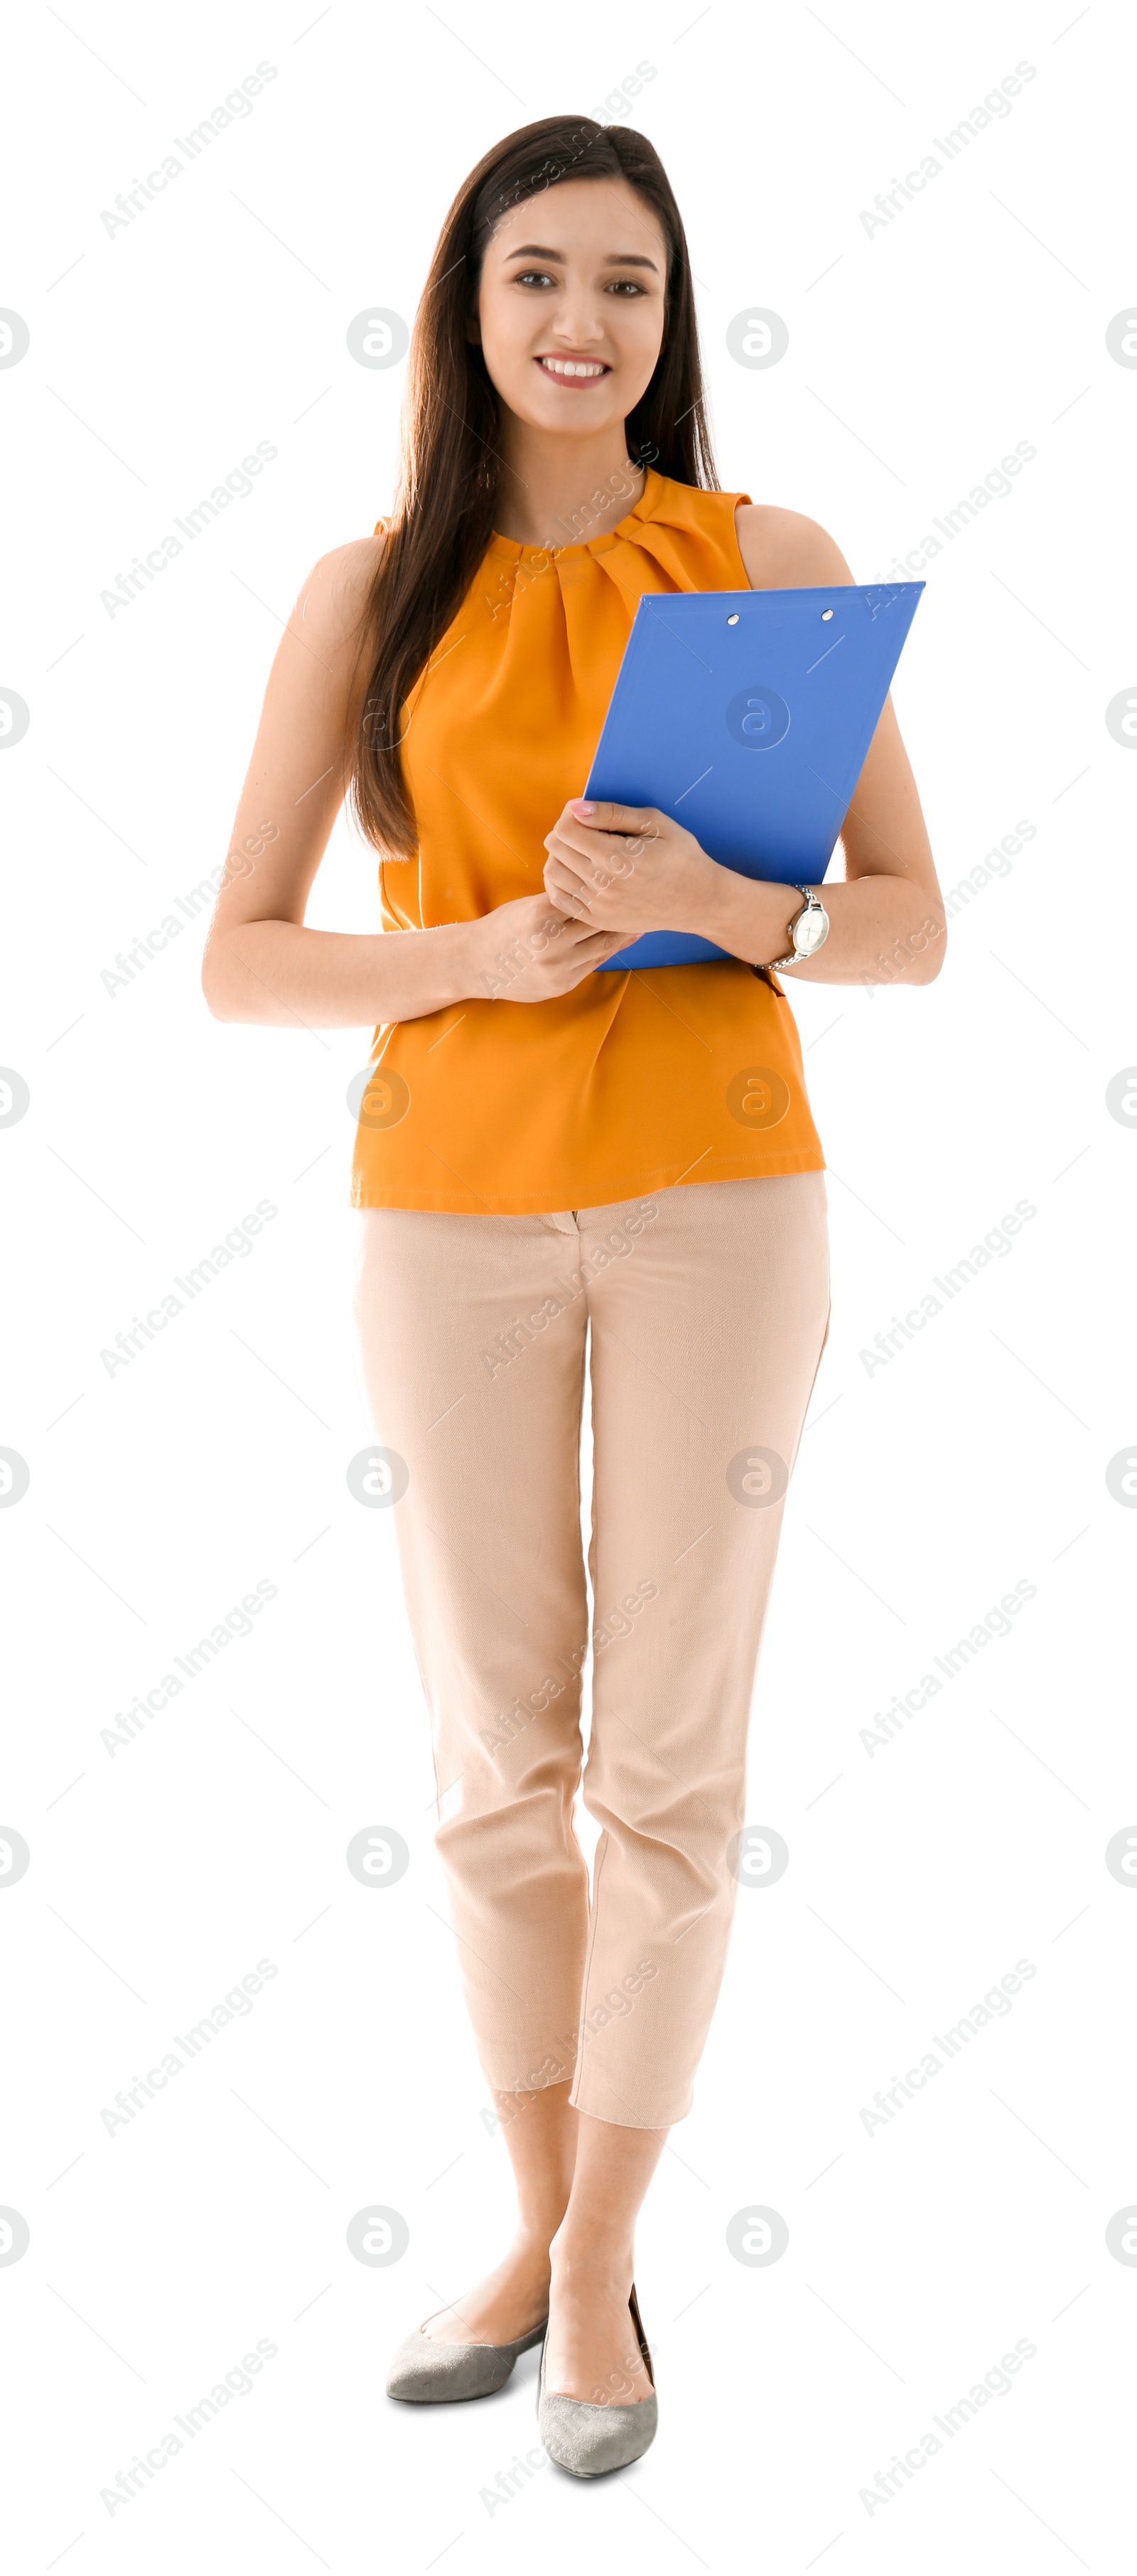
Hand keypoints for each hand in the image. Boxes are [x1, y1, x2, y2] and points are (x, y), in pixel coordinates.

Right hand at [467, 892, 628, 1002]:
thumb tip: (599, 885)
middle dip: (620, 908)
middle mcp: (550, 942)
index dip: (607, 887)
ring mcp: (557, 967)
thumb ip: (561, 900)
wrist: (476, 963)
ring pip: (601, 944)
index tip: (627, 877)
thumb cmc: (505, 927)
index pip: (585, 895)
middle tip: (644, 894)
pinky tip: (624, 938)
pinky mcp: (561, 984)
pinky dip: (609, 949)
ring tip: (641, 916)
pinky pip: (593, 963)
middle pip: (597, 920)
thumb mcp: (529, 905)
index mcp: (540, 914)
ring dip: (622, 930)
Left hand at [542, 799, 719, 939]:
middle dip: (565, 832)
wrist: (697, 900)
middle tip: (584, 830)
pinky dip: (558, 880)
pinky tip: (574, 870)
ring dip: (560, 855)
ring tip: (581, 849)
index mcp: (618, 857)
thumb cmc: (680, 855)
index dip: (570, 815)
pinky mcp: (597, 920)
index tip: (586, 814)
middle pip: (555, 848)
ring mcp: (599, 906)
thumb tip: (576, 807)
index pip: (566, 829)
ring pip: (553, 872)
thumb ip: (612, 813)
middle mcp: (604, 884)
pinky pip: (558, 897)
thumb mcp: (655, 823)